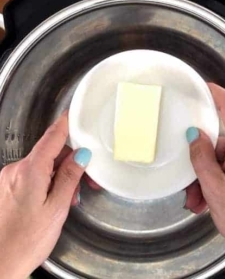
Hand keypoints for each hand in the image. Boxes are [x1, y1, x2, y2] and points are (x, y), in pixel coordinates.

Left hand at [0, 112, 93, 278]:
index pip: (51, 139)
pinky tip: (56, 197)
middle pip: (50, 154)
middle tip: (87, 179)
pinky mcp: (8, 187)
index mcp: (30, 172)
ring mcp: (10, 178)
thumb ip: (69, 178)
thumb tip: (81, 155)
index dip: (63, 124)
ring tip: (71, 197)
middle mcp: (17, 170)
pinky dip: (48, 181)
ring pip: (43, 166)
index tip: (72, 113)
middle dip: (71, 163)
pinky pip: (33, 175)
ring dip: (60, 175)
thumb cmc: (26, 241)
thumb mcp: (56, 208)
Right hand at [185, 83, 224, 278]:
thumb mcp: (213, 187)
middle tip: (191, 185)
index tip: (205, 86)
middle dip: (203, 163)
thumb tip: (195, 136)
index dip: (217, 94)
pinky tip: (212, 199)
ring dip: (210, 177)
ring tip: (200, 200)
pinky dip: (221, 180)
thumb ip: (202, 157)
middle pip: (223, 144)